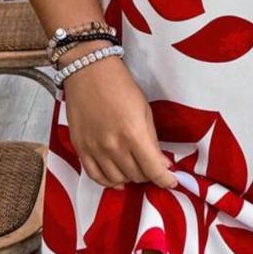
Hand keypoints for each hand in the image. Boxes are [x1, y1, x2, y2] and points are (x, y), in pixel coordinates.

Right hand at [61, 50, 178, 191]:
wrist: (89, 71)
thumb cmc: (120, 86)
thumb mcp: (145, 110)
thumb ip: (152, 140)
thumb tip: (162, 164)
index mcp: (134, 134)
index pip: (153, 170)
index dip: (166, 180)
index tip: (171, 181)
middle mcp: (113, 146)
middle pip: (137, 176)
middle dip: (149, 174)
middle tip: (152, 165)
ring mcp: (95, 149)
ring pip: (117, 179)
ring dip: (130, 177)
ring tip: (135, 167)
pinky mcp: (80, 148)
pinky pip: (95, 176)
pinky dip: (108, 181)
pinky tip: (117, 177)